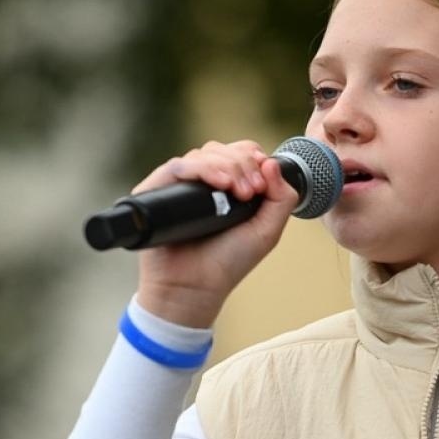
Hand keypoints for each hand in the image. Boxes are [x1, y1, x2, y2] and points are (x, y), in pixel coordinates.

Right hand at [133, 139, 300, 327]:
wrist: (194, 289)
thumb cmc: (226, 264)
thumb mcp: (266, 232)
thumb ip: (281, 199)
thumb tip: (271, 163)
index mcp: (226, 188)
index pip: (239, 153)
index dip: (253, 158)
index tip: (262, 182)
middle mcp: (202, 183)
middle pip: (223, 150)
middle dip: (243, 164)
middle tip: (251, 191)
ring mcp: (180, 187)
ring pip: (203, 154)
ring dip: (226, 166)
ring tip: (238, 192)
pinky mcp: (157, 191)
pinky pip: (177, 166)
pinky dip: (201, 169)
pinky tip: (219, 184)